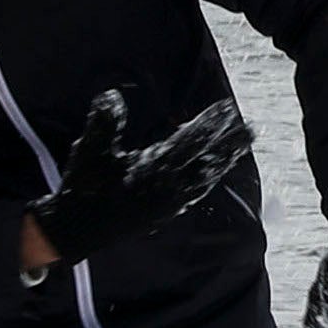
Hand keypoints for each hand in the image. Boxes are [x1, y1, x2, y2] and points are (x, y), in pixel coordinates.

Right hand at [30, 90, 252, 264]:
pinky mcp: (163, 213)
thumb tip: (112, 95)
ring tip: (242, 147)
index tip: (228, 109)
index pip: (190, 141)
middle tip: (252, 129)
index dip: (210, 124)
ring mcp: (168, 203)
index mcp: (153, 170)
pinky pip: (195, 194)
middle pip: (207, 160)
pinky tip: (212, 175)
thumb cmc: (82, 187)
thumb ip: (103, 123)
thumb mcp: (88, 151)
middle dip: (228, 143)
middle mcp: (167, 188)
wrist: (74, 231)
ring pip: (205, 178)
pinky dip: (208, 180)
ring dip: (223, 161)